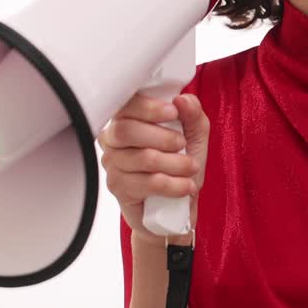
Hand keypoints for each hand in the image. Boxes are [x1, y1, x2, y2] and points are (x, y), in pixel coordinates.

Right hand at [97, 93, 209, 247]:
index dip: (149, 107)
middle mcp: (113, 138)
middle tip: (182, 143)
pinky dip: (173, 184)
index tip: (173, 112)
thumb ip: (193, 114)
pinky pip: (147, 183)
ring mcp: (113, 164)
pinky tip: (186, 185)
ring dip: (175, 163)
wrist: (176, 207)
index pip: (126, 104)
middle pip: (126, 130)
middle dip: (163, 137)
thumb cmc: (180, 165)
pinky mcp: (118, 188)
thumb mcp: (195, 135)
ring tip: (191, 167)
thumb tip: (182, 99)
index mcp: (128, 118)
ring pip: (142, 158)